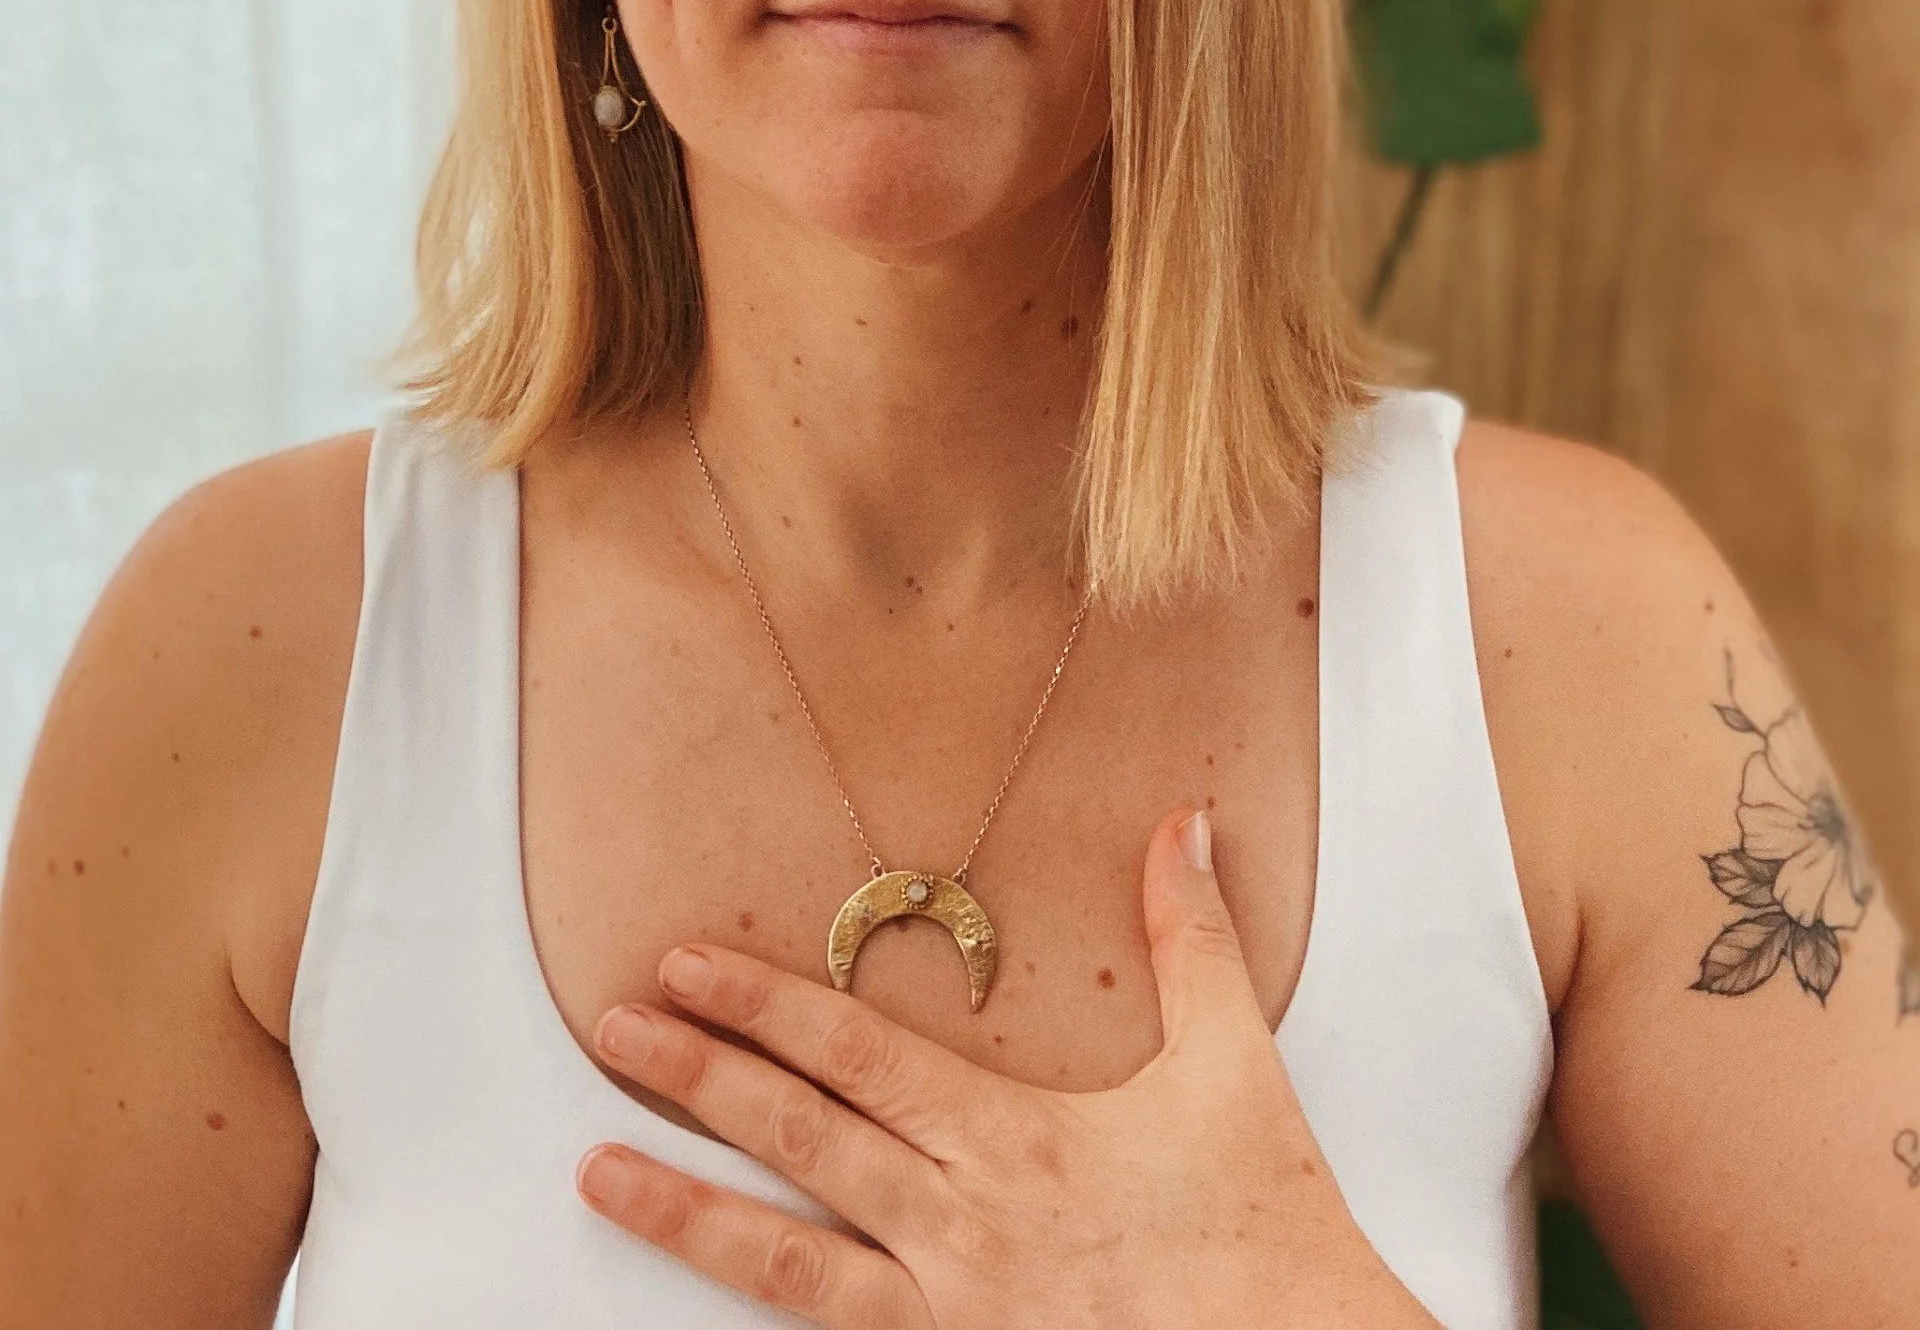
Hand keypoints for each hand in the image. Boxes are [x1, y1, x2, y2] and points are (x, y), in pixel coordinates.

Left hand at [575, 808, 1436, 1327]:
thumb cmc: (1263, 1227)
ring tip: (598, 1176)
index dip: (764, 1005)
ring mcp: (951, 1321)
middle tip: (610, 1029)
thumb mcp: (1234, 1065)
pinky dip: (764, 1320)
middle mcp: (959, 1231)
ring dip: (684, 1216)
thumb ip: (1192, 937)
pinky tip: (708, 1302)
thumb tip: (1185, 825)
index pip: (855, 1057)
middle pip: (798, 1144)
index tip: (687, 965)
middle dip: (693, 1081)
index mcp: (1010, 1143)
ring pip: (786, 1268)